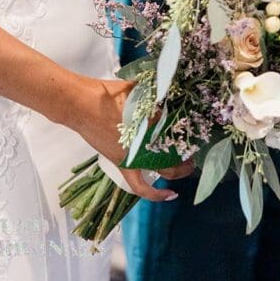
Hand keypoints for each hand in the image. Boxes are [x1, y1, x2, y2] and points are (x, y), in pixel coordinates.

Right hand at [68, 76, 191, 201]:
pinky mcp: (124, 164)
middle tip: (195, 151)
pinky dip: (155, 193)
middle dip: (188, 153)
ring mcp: (136, 155)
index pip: (178, 129)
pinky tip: (170, 195)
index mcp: (152, 120)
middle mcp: (147, 141)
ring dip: (178, 168)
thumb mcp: (135, 88)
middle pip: (175, 150)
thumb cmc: (107, 94)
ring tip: (188, 166)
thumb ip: (153, 90)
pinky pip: (141, 186)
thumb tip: (167, 85)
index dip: (189, 132)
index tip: (197, 131)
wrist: (82, 105)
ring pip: (165, 168)